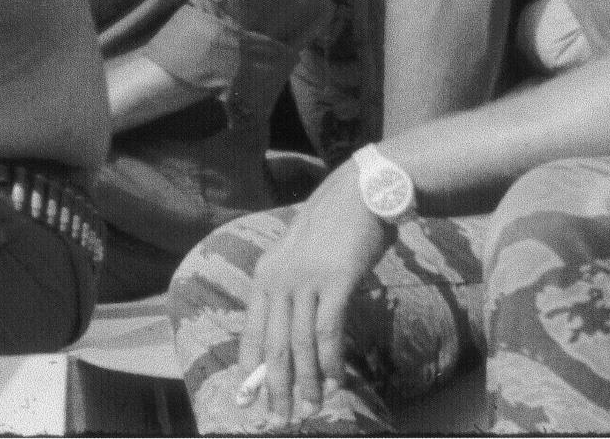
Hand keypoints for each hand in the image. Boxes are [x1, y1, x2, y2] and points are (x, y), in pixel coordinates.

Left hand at [235, 168, 391, 425]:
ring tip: (313, 407)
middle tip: (281, 416)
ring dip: (308, 381)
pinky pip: (329, 331)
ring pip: (301, 344)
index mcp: (265, 275)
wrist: (360, 193)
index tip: (249, 398)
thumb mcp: (299, 258)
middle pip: (274, 345)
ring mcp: (306, 279)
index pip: (252, 332)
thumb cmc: (334, 229)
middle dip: (277, 386)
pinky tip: (337, 380)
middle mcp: (279, 279)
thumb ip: (290, 292)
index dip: (251, 368)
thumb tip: (289, 339)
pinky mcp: (335, 280)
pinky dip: (332, 361)